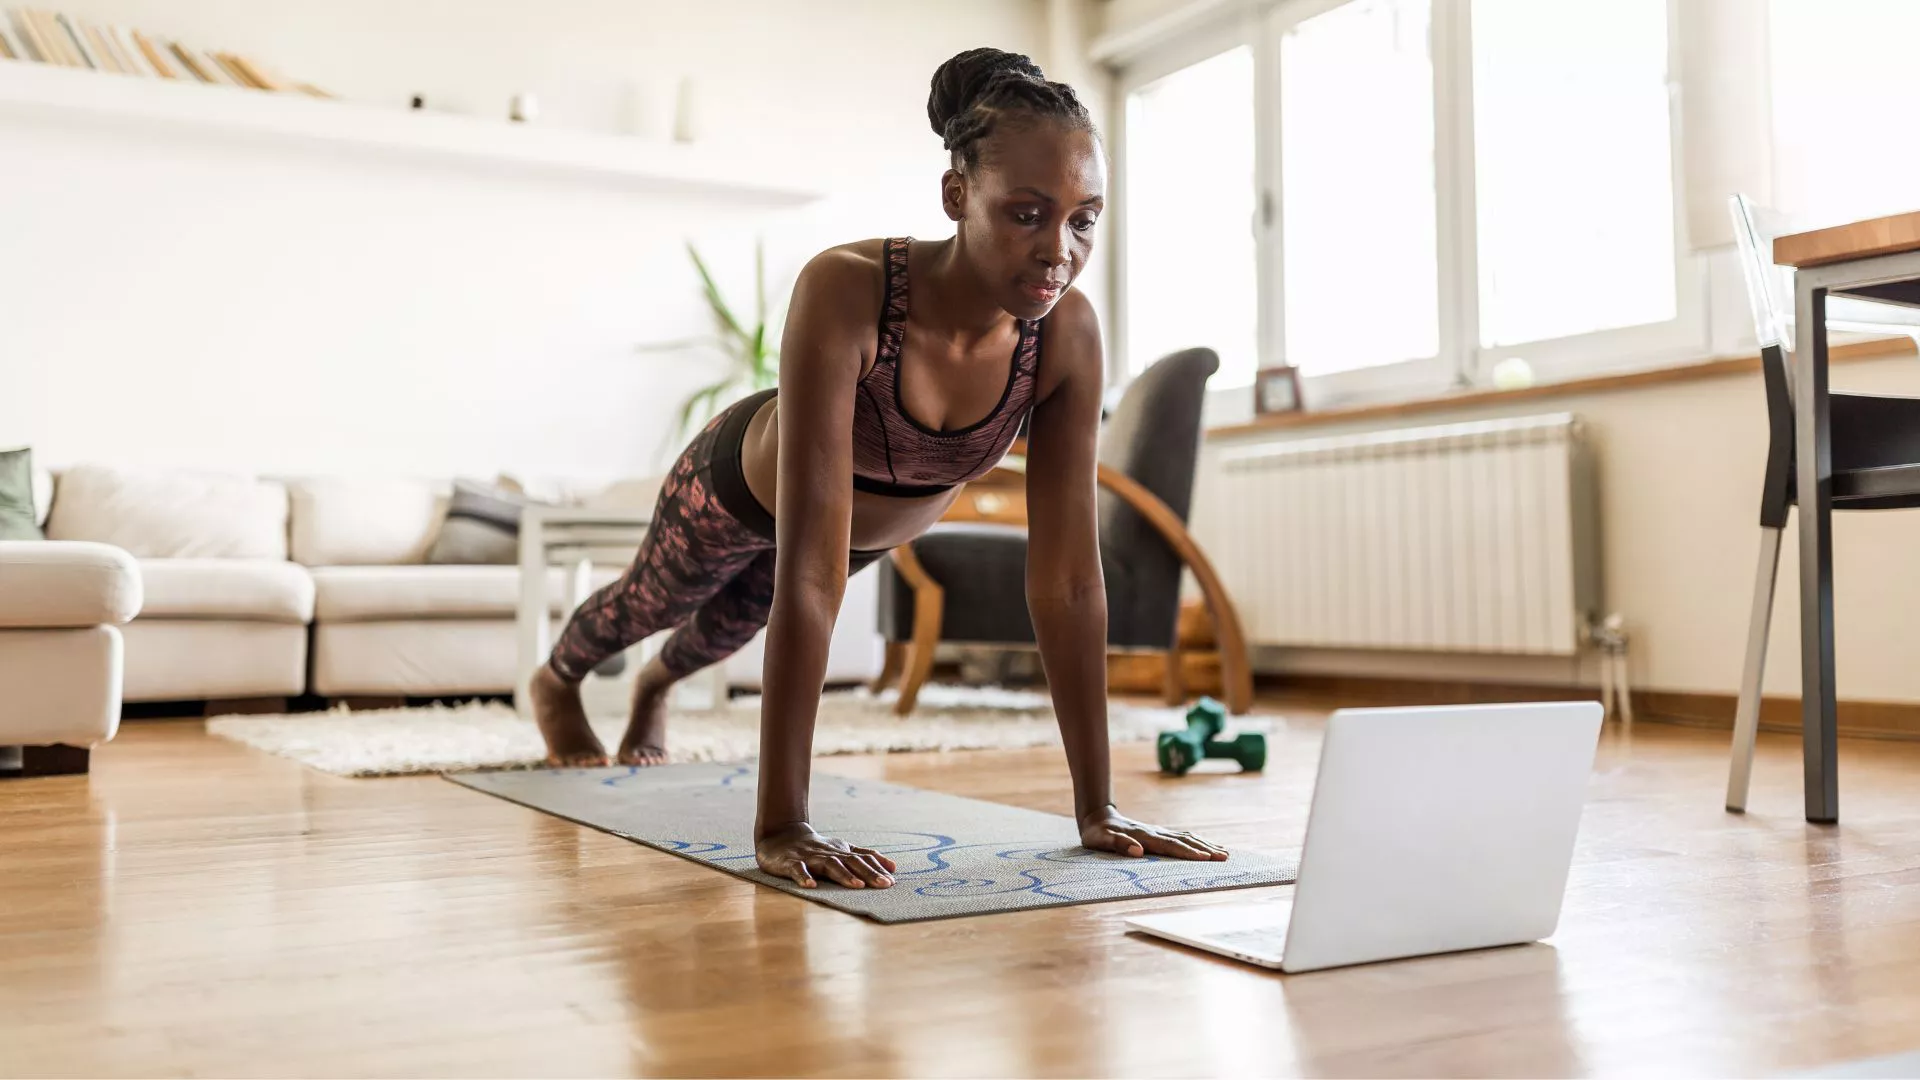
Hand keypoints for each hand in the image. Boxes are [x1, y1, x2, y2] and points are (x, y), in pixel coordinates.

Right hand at [755, 822, 897, 888]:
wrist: (782, 835)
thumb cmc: (817, 847)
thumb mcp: (842, 850)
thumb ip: (866, 857)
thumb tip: (894, 867)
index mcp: (841, 852)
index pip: (863, 859)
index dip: (877, 869)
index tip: (892, 881)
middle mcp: (829, 853)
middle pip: (851, 862)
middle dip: (868, 873)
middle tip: (884, 884)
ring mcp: (810, 858)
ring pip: (829, 865)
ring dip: (843, 875)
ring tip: (857, 885)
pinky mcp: (790, 863)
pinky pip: (798, 869)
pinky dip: (804, 877)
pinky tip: (811, 886)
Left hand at [1079, 806, 1228, 860]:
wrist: (1097, 817)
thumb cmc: (1097, 834)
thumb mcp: (1100, 840)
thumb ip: (1118, 844)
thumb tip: (1138, 851)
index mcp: (1144, 836)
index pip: (1170, 846)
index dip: (1188, 853)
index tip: (1205, 858)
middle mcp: (1155, 832)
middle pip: (1184, 841)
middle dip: (1205, 849)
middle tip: (1225, 857)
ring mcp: (1158, 831)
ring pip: (1187, 837)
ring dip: (1205, 845)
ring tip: (1224, 852)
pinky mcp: (1159, 834)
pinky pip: (1182, 837)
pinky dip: (1197, 842)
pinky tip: (1207, 846)